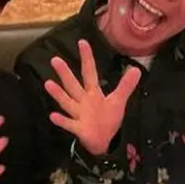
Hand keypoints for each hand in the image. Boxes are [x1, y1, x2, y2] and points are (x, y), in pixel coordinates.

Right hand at [44, 39, 141, 155]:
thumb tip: (136, 69)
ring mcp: (79, 114)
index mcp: (93, 92)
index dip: (87, 58)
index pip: (90, 72)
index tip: (82, 42)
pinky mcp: (79, 129)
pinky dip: (62, 121)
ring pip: (67, 102)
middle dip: (65, 73)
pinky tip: (53, 116)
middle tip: (55, 59)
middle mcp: (83, 101)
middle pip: (73, 85)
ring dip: (58, 94)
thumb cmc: (107, 119)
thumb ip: (125, 86)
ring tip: (48, 83)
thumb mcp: (118, 101)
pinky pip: (69, 124)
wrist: (103, 141)